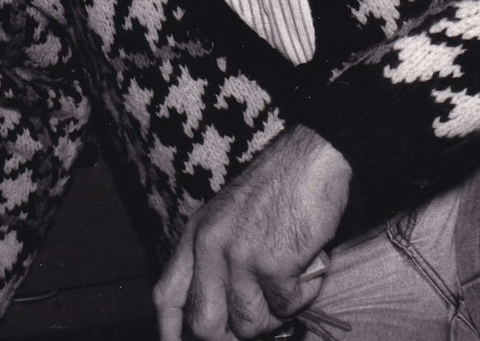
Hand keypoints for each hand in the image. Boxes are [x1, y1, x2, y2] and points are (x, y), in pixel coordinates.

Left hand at [153, 124, 350, 340]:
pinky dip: (303, 294)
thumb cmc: (277, 186)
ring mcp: (239, 257)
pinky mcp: (273, 265)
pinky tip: (307, 263)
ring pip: (250, 325)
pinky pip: (287, 308)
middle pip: (205, 326)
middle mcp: (210, 246)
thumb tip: (222, 321)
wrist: (312, 157)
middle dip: (234, 334)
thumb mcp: (228, 216)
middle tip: (262, 316)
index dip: (170, 334)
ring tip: (290, 276)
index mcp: (197, 234)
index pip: (167, 296)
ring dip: (276, 312)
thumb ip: (215, 260)